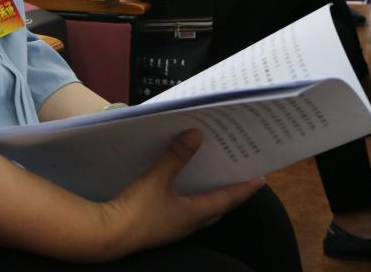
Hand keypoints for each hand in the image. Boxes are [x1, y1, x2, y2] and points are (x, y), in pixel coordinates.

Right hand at [99, 130, 263, 252]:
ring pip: (201, 212)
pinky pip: (184, 212)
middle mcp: (189, 224)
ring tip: (213, 179)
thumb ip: (175, 157)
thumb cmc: (136, 210)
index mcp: (194, 213)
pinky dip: (190, 199)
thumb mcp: (156, 179)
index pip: (228, 199)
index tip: (261, 179)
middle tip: (238, 178)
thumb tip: (196, 135)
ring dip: (210, 197)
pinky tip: (180, 189)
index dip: (244, 188)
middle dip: (230, 194)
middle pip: (217, 208)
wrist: (109, 234)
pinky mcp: (160, 226)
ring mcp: (174, 227)